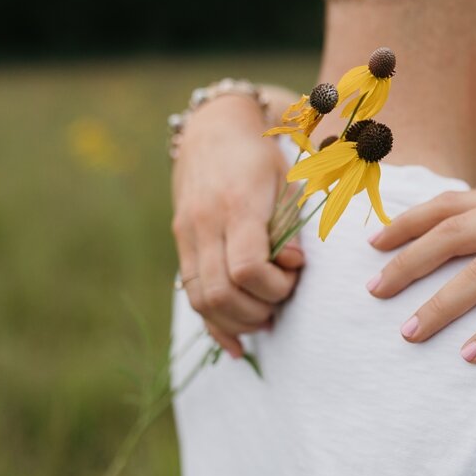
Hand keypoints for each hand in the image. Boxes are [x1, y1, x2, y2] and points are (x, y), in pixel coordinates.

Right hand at [171, 94, 305, 357]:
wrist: (213, 130)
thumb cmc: (263, 156)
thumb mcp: (288, 178)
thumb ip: (292, 223)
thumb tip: (292, 264)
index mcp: (237, 206)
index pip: (247, 267)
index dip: (274, 285)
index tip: (294, 274)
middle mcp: (205, 224)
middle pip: (220, 292)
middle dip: (257, 310)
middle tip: (282, 302)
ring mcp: (187, 236)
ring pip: (200, 300)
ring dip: (238, 321)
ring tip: (267, 316)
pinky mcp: (181, 244)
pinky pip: (190, 296)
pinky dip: (214, 326)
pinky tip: (237, 345)